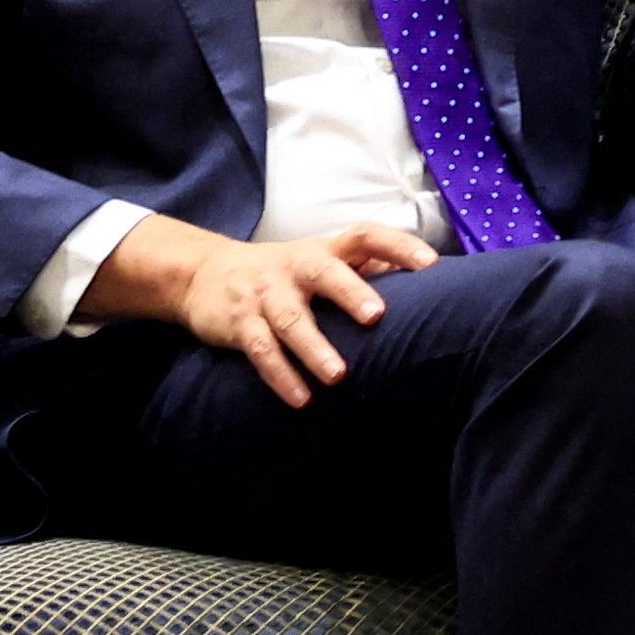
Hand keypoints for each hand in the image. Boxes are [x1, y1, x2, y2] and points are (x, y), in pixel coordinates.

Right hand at [89, 216, 438, 407]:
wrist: (203, 274)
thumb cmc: (286, 272)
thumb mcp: (323, 261)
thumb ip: (370, 268)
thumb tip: (431, 281)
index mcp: (325, 250)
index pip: (365, 236)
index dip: (398, 246)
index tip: (431, 264)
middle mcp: (296, 267)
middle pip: (325, 273)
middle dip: (350, 292)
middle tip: (376, 316)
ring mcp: (265, 294)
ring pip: (290, 319)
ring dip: (313, 348)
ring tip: (338, 376)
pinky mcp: (240, 323)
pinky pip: (261, 350)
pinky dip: (280, 375)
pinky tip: (302, 399)